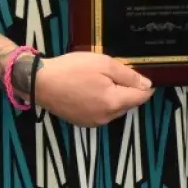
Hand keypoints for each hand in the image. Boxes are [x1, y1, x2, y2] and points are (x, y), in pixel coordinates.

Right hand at [34, 51, 153, 126]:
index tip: (142, 75)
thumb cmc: (72, 69)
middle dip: (128, 90)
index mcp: (113, 103)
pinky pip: (101, 113)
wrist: (40, 82)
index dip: (145, 86)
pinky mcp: (82, 122)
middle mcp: (106, 117)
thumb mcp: (104, 64)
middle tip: (116, 72)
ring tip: (101, 80)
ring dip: (114, 97)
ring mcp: (93, 122)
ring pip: (114, 109)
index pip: (140, 98)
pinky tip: (91, 90)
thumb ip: (128, 76)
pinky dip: (102, 103)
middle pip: (128, 104)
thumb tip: (147, 85)